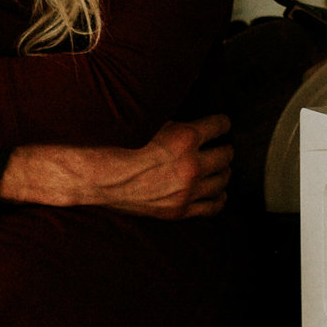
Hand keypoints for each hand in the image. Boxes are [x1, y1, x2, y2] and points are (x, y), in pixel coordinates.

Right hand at [0, 115, 233, 218]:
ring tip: (217, 167)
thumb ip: (175, 122)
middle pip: (227, 154)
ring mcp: (188, 191)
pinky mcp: (181, 210)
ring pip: (224, 179)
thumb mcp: (150, 123)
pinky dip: (218, 196)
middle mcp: (191, 165)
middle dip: (223, 147)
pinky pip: (214, 205)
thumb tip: (191, 116)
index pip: (221, 125)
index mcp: (185, 138)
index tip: (221, 124)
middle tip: (219, 145)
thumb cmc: (120, 145)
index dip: (222, 123)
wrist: (99, 178)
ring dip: (222, 171)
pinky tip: (215, 190)